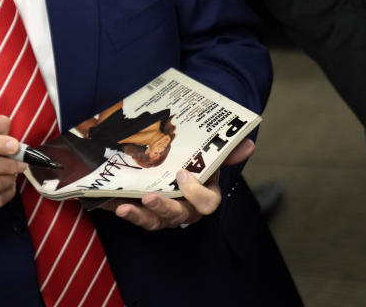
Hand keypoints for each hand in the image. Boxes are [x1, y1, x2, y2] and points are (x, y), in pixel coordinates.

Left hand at [111, 139, 255, 229]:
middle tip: (149, 197)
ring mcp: (165, 213)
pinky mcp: (145, 212)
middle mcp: (186, 208)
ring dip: (142, 215)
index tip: (182, 174)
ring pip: (157, 221)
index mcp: (203, 193)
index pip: (208, 203)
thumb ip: (224, 150)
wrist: (163, 160)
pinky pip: (139, 218)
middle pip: (181, 215)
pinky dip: (129, 214)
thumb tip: (249, 144)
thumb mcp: (205, 153)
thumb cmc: (189, 161)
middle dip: (165, 207)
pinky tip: (116, 206)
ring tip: (125, 208)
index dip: (196, 193)